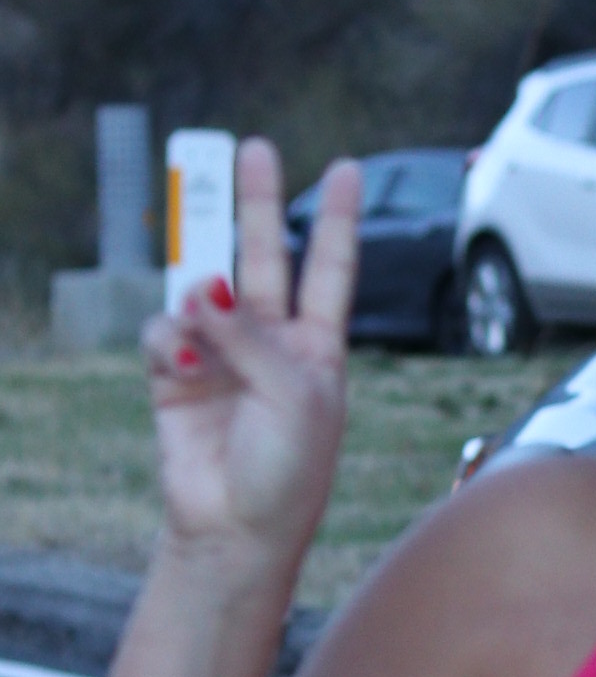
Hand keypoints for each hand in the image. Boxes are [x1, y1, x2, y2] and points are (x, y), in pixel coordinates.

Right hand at [143, 140, 359, 567]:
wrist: (236, 528)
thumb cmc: (287, 471)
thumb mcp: (294, 396)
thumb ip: (253, 337)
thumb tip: (204, 291)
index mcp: (318, 346)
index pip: (331, 267)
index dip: (337, 219)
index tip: (348, 168)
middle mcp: (270, 342)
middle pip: (265, 256)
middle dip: (258, 204)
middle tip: (255, 148)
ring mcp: (221, 355)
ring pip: (204, 291)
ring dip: (202, 298)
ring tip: (205, 318)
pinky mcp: (176, 374)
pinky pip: (166, 332)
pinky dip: (171, 341)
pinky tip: (183, 365)